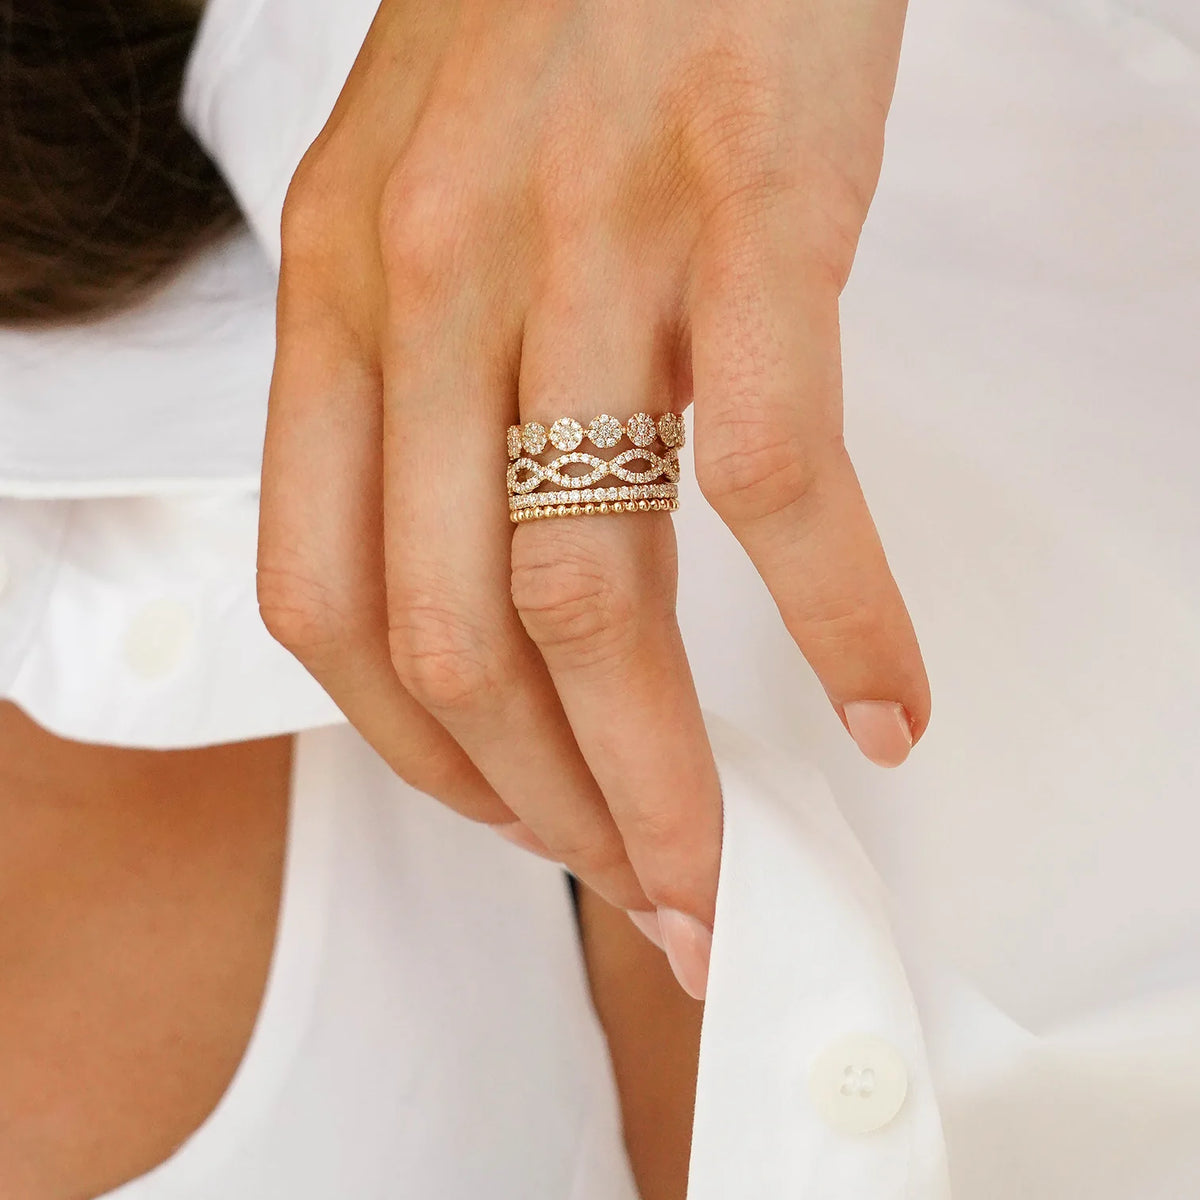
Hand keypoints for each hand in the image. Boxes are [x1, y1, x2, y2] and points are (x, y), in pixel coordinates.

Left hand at [257, 0, 927, 998]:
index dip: (415, 753)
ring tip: (719, 860)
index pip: (327, 603)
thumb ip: (426, 393)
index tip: (508, 821)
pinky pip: (776, 483)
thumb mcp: (422, 206)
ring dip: (663, 771)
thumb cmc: (552, 23)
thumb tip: (491, 582)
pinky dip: (843, 620)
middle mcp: (435, 292)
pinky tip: (883, 701)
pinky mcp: (746, 218)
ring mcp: (587, 255)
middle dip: (550, 809)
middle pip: (461, 640)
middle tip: (639, 891)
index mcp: (341, 300)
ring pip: (596, 597)